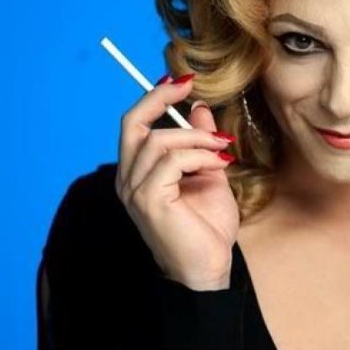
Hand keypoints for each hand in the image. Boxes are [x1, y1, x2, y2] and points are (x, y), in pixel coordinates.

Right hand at [115, 74, 239, 290]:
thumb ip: (201, 142)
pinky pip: (171, 161)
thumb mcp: (208, 173)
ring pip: (159, 141)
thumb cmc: (206, 227)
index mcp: (138, 172)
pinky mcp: (148, 200)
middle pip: (133, 123)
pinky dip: (199, 156)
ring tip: (221, 149)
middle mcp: (128, 179)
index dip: (155, 98)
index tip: (182, 81)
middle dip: (160, 98)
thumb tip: (199, 108)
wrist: (209, 268)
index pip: (135, 124)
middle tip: (189, 87)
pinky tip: (219, 166)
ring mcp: (134, 190)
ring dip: (197, 138)